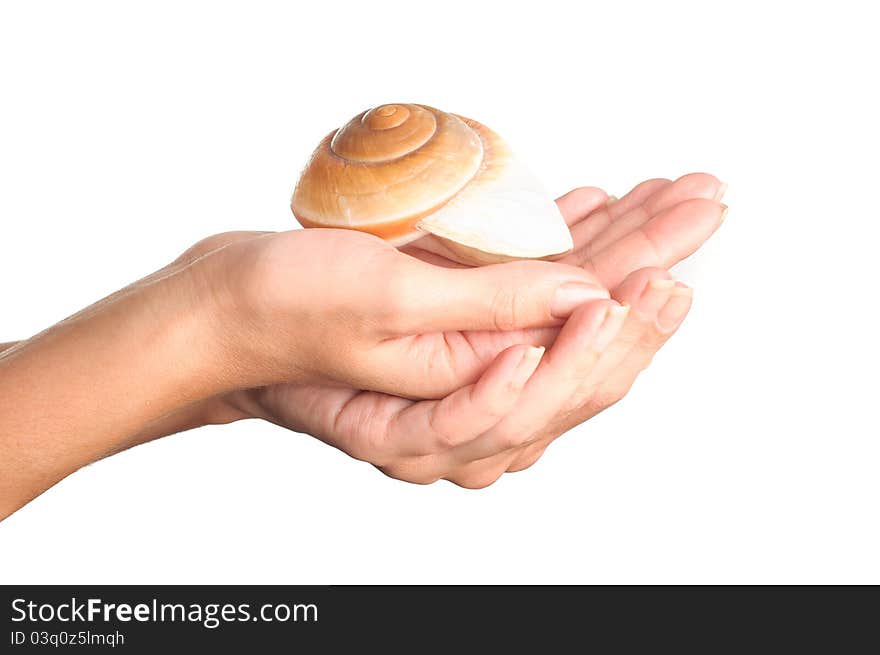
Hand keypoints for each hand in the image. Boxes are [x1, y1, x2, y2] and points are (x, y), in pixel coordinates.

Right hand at [225, 173, 722, 485]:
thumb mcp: (386, 301)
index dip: (615, 333)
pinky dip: (569, 248)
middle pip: (579, 355)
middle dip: (644, 279)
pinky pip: (530, 296)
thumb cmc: (284, 309)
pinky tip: (604, 207)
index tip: (658, 277)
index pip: (556, 390)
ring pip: (565, 319)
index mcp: (444, 426)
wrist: (227, 305)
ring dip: (622, 253)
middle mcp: (464, 408)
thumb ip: (489, 307)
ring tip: (677, 200)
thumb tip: (584, 299)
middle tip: (700, 217)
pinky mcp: (456, 329)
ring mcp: (464, 368)